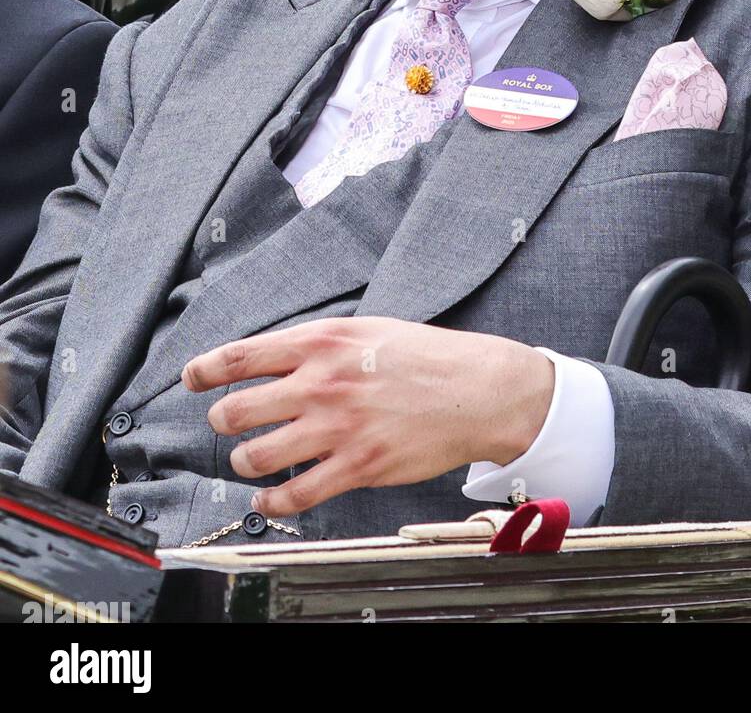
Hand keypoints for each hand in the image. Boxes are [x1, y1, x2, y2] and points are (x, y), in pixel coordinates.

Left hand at [181, 318, 554, 517]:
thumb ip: (318, 344)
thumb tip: (272, 359)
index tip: (191, 378)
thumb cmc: (425, 356)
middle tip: (227, 423)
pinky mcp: (358, 466)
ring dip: (244, 461)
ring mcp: (338, 427)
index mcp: (323, 342)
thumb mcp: (366, 330)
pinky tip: (268, 497)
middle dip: (222, 420)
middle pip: (236, 410)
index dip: (206, 370)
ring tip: (250, 460)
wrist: (479, 389)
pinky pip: (295, 493)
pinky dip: (271, 500)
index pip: (242, 355)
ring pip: (255, 455)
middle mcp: (323, 383)